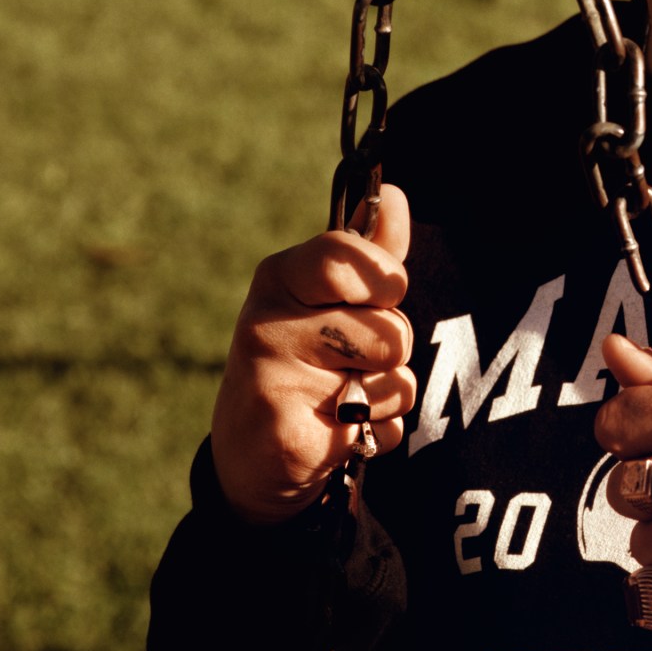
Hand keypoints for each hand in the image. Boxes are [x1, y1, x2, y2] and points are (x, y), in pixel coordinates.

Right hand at [209, 185, 418, 524]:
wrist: (253, 453)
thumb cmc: (304, 359)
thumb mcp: (330, 300)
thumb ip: (368, 255)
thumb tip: (398, 197)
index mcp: (280, 279)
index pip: (347, 257)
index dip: (384, 279)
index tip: (384, 293)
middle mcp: (267, 324)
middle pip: (391, 329)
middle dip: (390, 348)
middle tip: (349, 359)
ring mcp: (274, 383)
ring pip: (395, 380)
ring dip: (386, 393)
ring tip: (344, 396)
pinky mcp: (292, 438)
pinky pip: (384, 429)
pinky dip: (376, 435)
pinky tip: (338, 431)